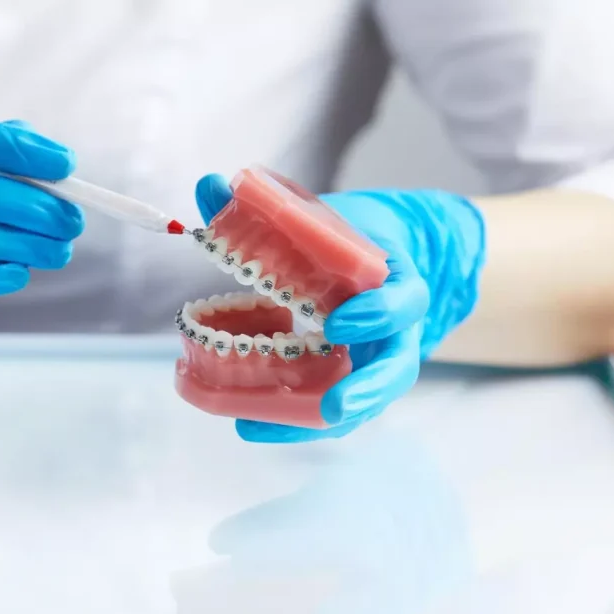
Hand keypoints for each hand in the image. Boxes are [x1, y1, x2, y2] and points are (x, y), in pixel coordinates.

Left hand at [195, 175, 485, 442]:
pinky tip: (248, 424)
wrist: (379, 254)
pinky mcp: (350, 380)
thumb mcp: (320, 214)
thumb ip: (264, 205)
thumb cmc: (347, 234)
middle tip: (335, 408)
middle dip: (367, 392)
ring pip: (362, 402)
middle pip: (395, 370)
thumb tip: (209, 186)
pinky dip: (293, 421)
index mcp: (396, 281)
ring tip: (259, 426)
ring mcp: (373, 360)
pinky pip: (329, 408)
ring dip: (314, 421)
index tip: (338, 322)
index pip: (404, 302)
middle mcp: (394, 329)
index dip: (378, 314)